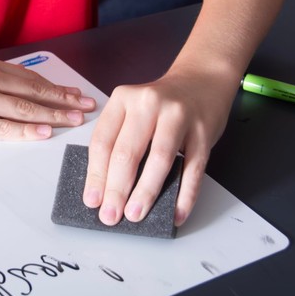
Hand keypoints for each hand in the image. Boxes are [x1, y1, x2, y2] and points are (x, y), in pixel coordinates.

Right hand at [0, 55, 96, 139]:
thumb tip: (19, 89)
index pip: (32, 79)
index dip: (57, 88)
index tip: (77, 95)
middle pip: (35, 92)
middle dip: (65, 100)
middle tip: (87, 107)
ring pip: (25, 108)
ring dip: (53, 115)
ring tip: (75, 121)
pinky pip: (3, 127)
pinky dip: (26, 130)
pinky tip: (44, 132)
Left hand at [82, 65, 238, 226]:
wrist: (202, 80)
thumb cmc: (162, 103)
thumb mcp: (133, 109)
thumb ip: (120, 140)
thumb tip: (106, 188)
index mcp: (124, 99)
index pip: (103, 141)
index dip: (96, 175)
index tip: (92, 200)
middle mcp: (149, 103)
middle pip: (127, 152)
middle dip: (116, 190)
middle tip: (110, 215)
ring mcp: (178, 116)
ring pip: (158, 160)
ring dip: (145, 193)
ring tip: (135, 214)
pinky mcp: (203, 132)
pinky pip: (193, 169)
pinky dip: (185, 195)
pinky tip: (176, 212)